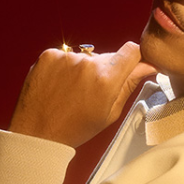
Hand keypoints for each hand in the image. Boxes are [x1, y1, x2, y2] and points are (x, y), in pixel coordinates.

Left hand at [8, 41, 157, 147]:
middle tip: (93, 92)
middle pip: (108, 56)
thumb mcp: (109, 113)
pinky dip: (65, 67)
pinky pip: (66, 56)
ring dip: (84, 69)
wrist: (37, 133)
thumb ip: (129, 84)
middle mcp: (87, 63)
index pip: (132, 50)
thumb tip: (147, 66)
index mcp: (106, 79)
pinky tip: (60, 85)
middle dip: (106, 70)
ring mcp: (66, 57)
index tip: (131, 66)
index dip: (134, 58)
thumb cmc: (74, 128)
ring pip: (86, 57)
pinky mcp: (49, 55)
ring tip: (73, 92)